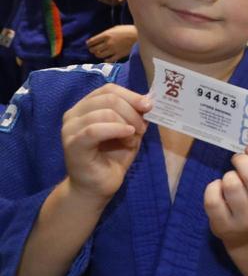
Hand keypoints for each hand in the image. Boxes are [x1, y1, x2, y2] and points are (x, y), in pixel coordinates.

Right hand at [61, 84, 151, 201]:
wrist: (97, 187)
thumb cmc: (112, 158)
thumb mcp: (129, 132)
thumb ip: (135, 116)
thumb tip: (148, 99)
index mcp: (86, 107)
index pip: (108, 89)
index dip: (131, 95)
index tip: (149, 106)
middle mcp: (74, 114)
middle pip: (108, 98)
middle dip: (132, 111)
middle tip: (142, 128)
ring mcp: (70, 128)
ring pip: (104, 112)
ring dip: (126, 123)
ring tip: (132, 139)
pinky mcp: (72, 144)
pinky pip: (95, 130)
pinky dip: (116, 130)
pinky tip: (128, 136)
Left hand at [86, 25, 136, 61]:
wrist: (139, 36)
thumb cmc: (128, 30)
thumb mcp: (115, 28)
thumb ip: (107, 34)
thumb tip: (100, 38)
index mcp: (106, 35)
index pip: (92, 41)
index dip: (88, 44)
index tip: (88, 44)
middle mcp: (108, 43)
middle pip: (94, 49)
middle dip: (92, 50)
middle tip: (92, 50)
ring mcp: (113, 50)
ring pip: (100, 55)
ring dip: (98, 55)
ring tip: (99, 54)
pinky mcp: (119, 55)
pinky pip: (109, 60)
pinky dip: (106, 60)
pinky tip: (107, 58)